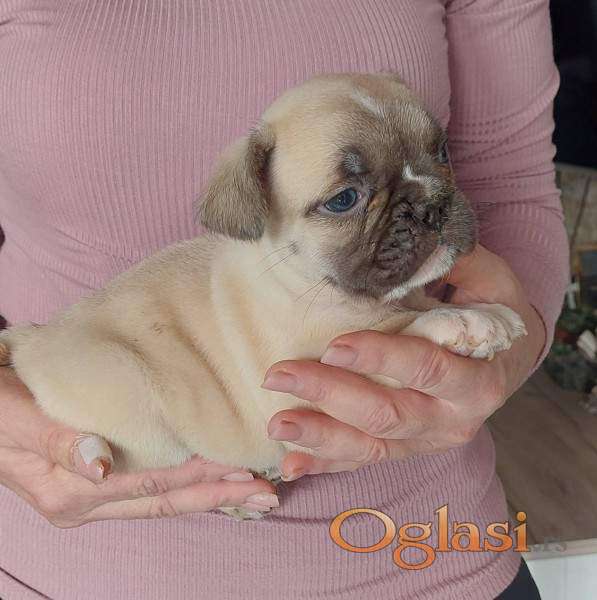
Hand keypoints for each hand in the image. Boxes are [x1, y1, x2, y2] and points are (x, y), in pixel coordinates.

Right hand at [0, 368, 276, 526]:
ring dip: (209, 493)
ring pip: (161, 498)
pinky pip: (148, 487)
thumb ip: (55, 441)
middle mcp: (85, 499)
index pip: (153, 484)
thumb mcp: (12, 418)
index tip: (247, 471)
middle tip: (269, 493)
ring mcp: (90, 492)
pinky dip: (184, 484)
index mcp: (71, 490)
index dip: (202, 476)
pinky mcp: (92, 476)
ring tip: (252, 491)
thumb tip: (100, 463)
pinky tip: (209, 479)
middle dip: (219, 496)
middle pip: (166, 499)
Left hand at [262, 245, 546, 479]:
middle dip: (330, 395)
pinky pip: (362, 460)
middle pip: (387, 413)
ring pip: (369, 445)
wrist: (505, 359)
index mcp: (478, 379)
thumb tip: (410, 239)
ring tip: (276, 424)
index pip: (425, 369)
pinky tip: (289, 464)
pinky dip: (325, 463)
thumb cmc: (492, 313)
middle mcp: (453, 419)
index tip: (333, 347)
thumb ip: (455, 262)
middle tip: (280, 375)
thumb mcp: (489, 280)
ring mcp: (425, 440)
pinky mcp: (404, 448)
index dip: (381, 360)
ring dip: (319, 436)